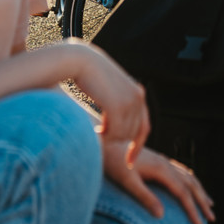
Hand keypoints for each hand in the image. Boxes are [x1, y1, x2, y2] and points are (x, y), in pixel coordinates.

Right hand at [68, 42, 149, 166]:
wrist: (79, 61)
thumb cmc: (90, 76)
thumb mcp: (109, 91)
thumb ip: (117, 105)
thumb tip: (116, 129)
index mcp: (138, 94)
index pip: (144, 127)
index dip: (136, 146)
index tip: (129, 163)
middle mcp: (138, 97)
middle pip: (131, 134)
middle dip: (116, 139)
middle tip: (98, 134)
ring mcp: (129, 101)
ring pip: (122, 135)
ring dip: (108, 137)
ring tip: (95, 129)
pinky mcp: (118, 105)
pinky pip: (114, 133)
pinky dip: (104, 136)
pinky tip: (94, 130)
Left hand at [102, 142, 215, 223]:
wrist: (107, 142)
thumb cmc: (114, 163)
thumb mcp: (128, 182)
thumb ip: (145, 197)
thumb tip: (161, 215)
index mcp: (161, 170)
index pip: (183, 192)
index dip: (192, 209)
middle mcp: (166, 164)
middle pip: (191, 184)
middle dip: (202, 202)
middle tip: (212, 218)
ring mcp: (164, 161)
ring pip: (189, 176)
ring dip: (200, 191)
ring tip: (209, 204)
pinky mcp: (159, 160)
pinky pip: (182, 171)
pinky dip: (191, 180)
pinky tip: (192, 185)